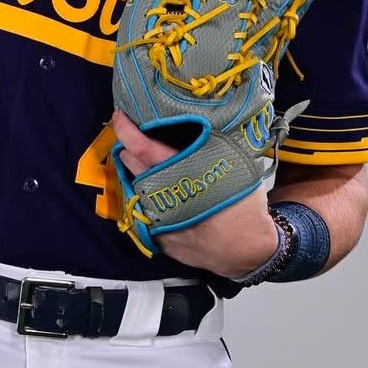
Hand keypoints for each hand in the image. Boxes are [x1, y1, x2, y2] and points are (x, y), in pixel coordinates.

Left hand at [111, 109, 279, 280]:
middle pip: (131, 163)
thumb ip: (207, 148)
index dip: (125, 129)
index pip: (141, 147)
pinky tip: (162, 193)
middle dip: (128, 147)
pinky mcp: (157, 236)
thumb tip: (195, 127)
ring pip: (134, 186)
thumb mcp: (231, 167)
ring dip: (137, 173)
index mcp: (179, 174)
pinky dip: (148, 198)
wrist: (247, 251)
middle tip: (135, 135)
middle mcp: (162, 195)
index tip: (120, 116)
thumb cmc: (243, 206)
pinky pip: (144, 210)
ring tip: (148, 164)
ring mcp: (156, 217)